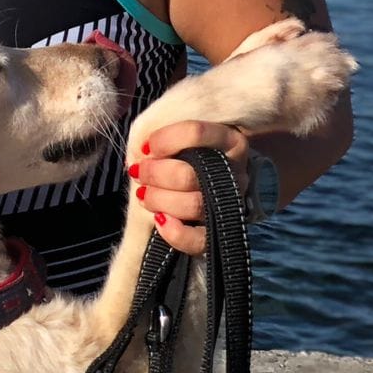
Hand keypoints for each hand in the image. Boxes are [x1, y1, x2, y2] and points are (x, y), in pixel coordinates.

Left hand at [132, 120, 250, 255]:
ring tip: (143, 195)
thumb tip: (143, 149)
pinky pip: (202, 240)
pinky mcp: (221, 230)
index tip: (146, 147)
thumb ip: (163, 133)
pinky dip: (177, 234)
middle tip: (138, 172)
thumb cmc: (183, 151)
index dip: (164, 139)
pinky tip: (160, 220)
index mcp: (228, 141)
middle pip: (189, 174)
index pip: (196, 132)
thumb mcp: (176, 133)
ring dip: (158, 200)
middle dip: (154, 174)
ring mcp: (231, 202)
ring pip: (193, 205)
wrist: (199, 178)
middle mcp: (235, 172)